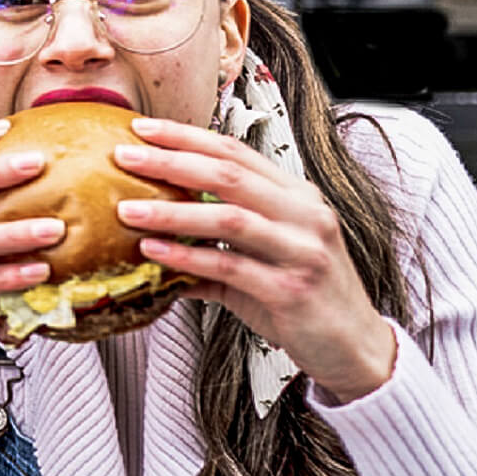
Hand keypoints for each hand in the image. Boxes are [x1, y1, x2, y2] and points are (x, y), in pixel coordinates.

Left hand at [113, 117, 396, 402]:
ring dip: (172, 212)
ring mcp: (301, 251)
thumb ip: (215, 243)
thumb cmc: (302, 298)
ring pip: (229, 218)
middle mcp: (304, 214)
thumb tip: (153, 238)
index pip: (235, 153)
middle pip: (229, 176)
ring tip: (126, 209)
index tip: (142, 128)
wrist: (353, 347)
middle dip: (171, 162)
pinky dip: (189, 258)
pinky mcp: (292, 290)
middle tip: (123, 156)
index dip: (187, 137)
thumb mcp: (263, 258)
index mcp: (296, 196)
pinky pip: (230, 267)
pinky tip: (154, 252)